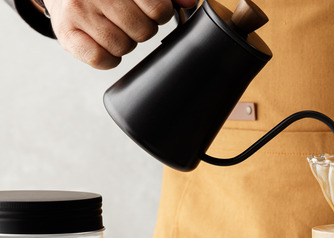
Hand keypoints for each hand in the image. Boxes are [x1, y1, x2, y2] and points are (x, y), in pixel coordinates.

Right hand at [44, 0, 197, 68]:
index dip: (160, 14)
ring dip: (125, 42)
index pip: (158, 9)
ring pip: (124, 47)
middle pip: (143, 31)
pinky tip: (104, 44)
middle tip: (129, 19)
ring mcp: (78, 11)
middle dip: (142, 29)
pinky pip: (100, 59)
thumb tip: (190, 2)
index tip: (150, 10)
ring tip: (114, 28)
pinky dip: (108, 59)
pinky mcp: (65, 32)